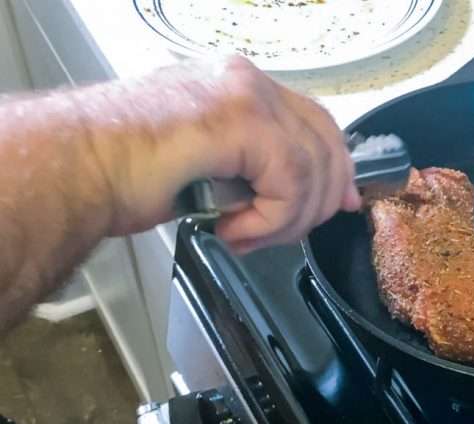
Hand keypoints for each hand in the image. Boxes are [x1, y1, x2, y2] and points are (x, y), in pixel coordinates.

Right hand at [84, 56, 358, 251]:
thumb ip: (259, 170)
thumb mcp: (209, 167)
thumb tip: (301, 196)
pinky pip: (291, 183)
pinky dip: (270, 220)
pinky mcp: (242, 120)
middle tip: (280, 234)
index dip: (337, 167)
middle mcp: (247, 80)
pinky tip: (233, 228)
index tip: (341, 203)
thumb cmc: (121, 170)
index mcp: (239, 84)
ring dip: (286, 220)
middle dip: (318, 201)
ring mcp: (246, 94)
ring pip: (313, 168)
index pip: (315, 122)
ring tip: (244, 234)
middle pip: (326, 142)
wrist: (72, 168)